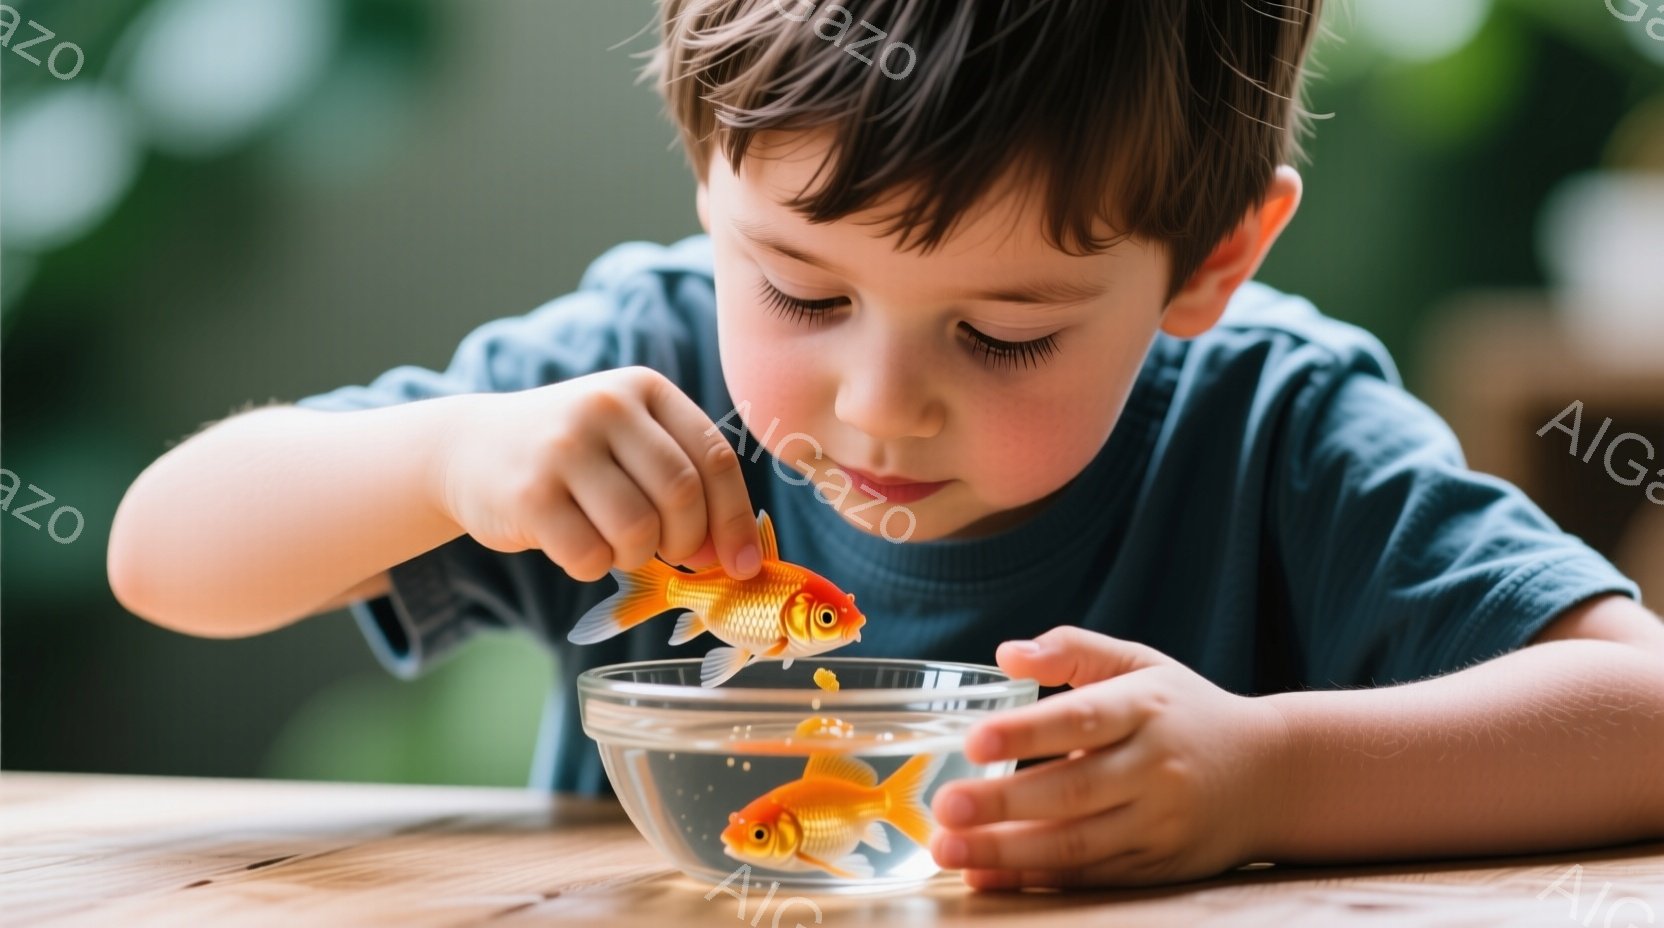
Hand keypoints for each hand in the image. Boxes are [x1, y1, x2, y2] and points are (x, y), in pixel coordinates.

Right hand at [436, 366, 760, 581]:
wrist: (469, 448)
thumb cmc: (571, 457)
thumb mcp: (628, 441)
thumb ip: (683, 480)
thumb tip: (734, 557)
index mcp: (645, 389)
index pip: (714, 457)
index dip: (735, 519)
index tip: (742, 564)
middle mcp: (606, 406)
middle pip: (681, 495)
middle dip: (686, 542)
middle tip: (669, 553)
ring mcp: (564, 447)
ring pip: (638, 529)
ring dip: (636, 556)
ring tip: (614, 542)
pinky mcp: (529, 493)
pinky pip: (590, 555)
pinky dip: (593, 566)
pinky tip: (575, 545)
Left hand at [929, 626, 1290, 888]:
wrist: (1271, 775)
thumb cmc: (1184, 711)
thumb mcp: (1139, 664)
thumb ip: (1073, 651)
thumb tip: (1007, 654)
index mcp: (1145, 707)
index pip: (1081, 719)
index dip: (1026, 732)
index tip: (974, 741)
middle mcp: (1154, 768)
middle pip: (1073, 790)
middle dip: (1002, 804)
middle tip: (944, 806)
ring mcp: (1159, 822)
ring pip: (1078, 844)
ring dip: (1006, 851)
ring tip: (948, 848)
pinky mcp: (1158, 865)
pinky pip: (1091, 877)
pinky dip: (1035, 880)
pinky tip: (985, 876)